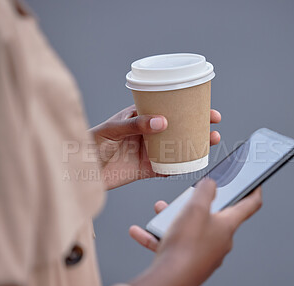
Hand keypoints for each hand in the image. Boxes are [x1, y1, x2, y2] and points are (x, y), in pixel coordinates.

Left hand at [89, 105, 220, 189]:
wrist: (80, 171)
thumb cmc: (90, 143)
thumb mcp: (111, 129)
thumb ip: (135, 125)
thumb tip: (162, 122)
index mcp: (140, 117)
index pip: (168, 108)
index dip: (188, 107)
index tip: (206, 107)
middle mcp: (148, 133)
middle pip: (178, 127)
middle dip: (198, 125)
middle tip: (213, 125)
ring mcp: (149, 151)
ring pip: (177, 147)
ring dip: (195, 145)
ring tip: (210, 142)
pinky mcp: (146, 169)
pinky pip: (168, 168)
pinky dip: (180, 167)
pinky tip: (193, 163)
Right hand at [129, 179, 261, 285]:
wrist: (169, 282)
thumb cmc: (186, 246)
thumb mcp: (196, 207)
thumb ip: (205, 190)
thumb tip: (211, 184)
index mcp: (228, 225)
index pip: (249, 205)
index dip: (253, 190)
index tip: (254, 183)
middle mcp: (219, 240)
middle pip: (213, 216)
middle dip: (197, 203)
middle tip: (188, 196)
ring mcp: (204, 253)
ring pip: (191, 229)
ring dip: (174, 218)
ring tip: (160, 212)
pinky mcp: (188, 262)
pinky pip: (175, 244)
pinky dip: (160, 237)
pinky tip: (143, 232)